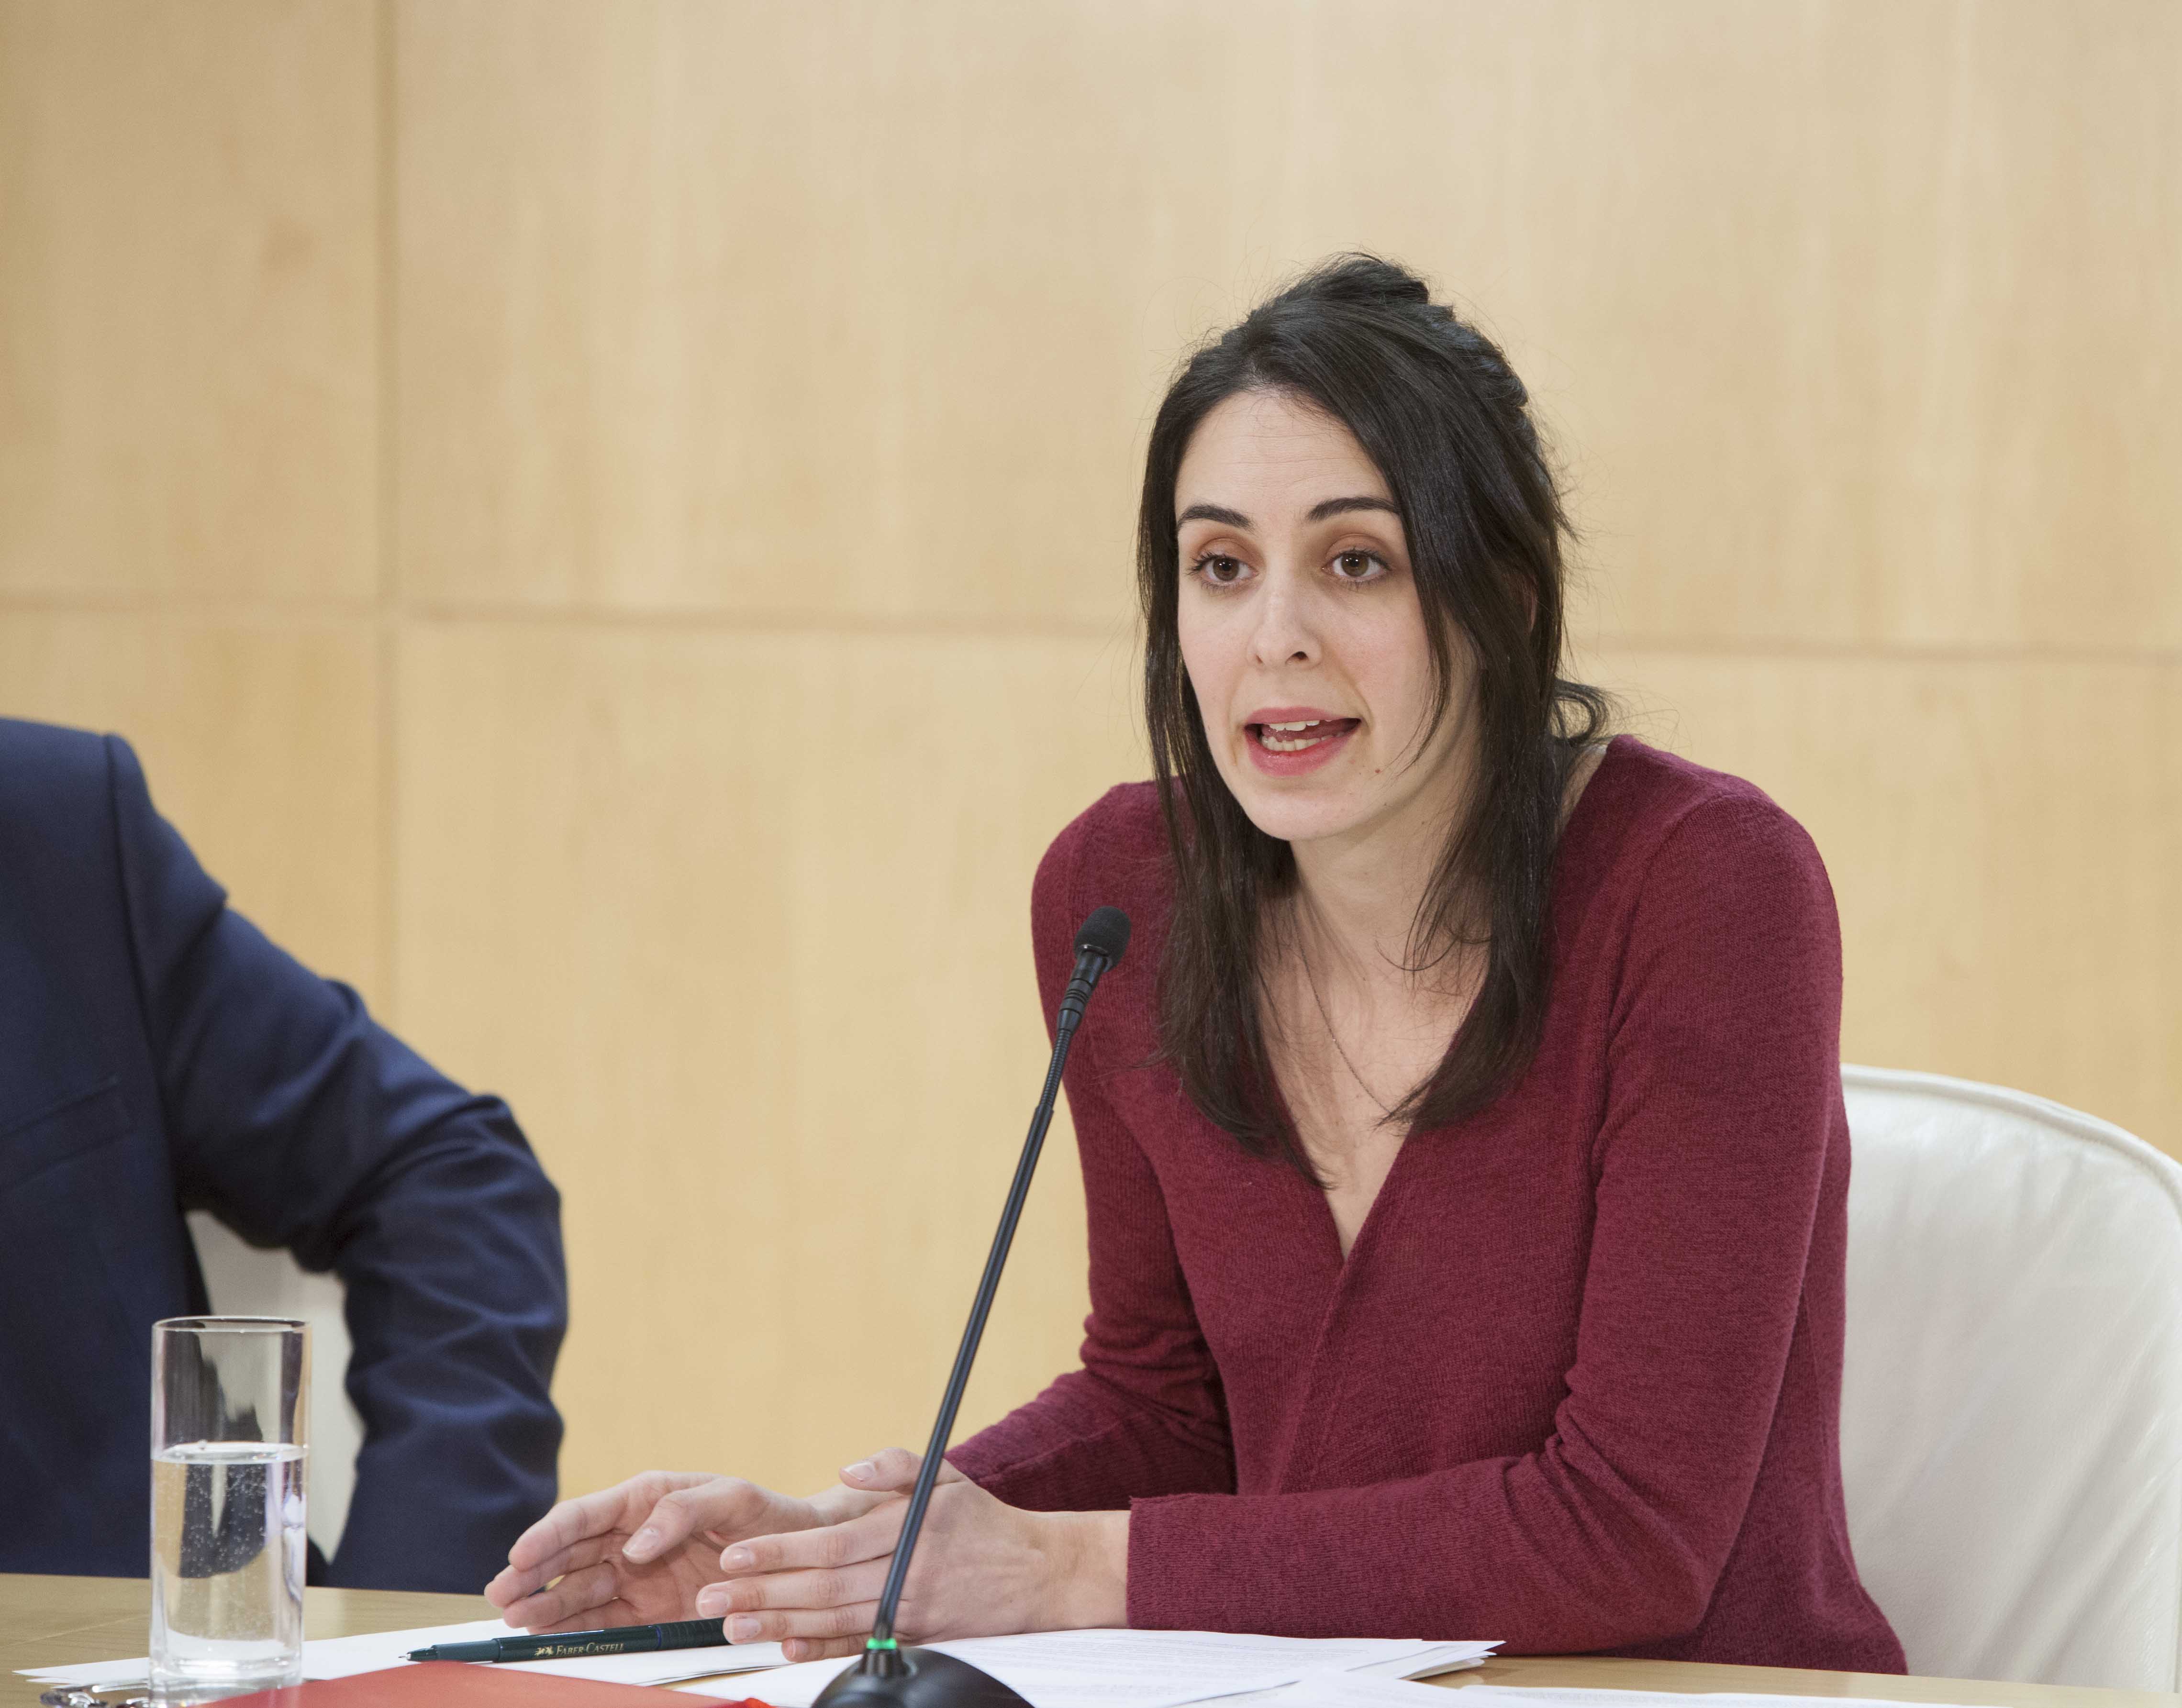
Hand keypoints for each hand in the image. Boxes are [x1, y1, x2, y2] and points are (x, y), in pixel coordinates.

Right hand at [484, 1469, 889, 1631]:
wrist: (794, 1554)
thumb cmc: (764, 1515)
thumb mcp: (733, 1497)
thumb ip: (683, 1510)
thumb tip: (636, 1543)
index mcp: (644, 1499)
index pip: (584, 1515)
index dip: (548, 1533)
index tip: (519, 1553)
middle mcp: (630, 1537)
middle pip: (568, 1554)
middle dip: (531, 1572)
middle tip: (501, 1593)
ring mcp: (633, 1576)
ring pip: (576, 1590)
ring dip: (543, 1603)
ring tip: (514, 1617)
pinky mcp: (645, 1611)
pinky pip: (601, 1621)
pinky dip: (572, 1629)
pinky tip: (547, 1636)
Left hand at [693, 1447, 1127, 1662]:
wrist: (1039, 1574)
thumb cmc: (983, 1520)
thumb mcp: (946, 1474)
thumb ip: (894, 1465)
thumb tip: (845, 1470)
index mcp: (909, 1529)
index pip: (832, 1544)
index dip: (779, 1551)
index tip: (734, 1555)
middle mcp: (907, 1574)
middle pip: (822, 1587)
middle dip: (761, 1593)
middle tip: (710, 1599)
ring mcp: (910, 1612)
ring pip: (833, 1620)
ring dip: (777, 1623)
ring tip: (730, 1625)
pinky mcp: (914, 1637)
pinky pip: (857, 1645)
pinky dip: (818, 1649)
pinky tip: (783, 1648)